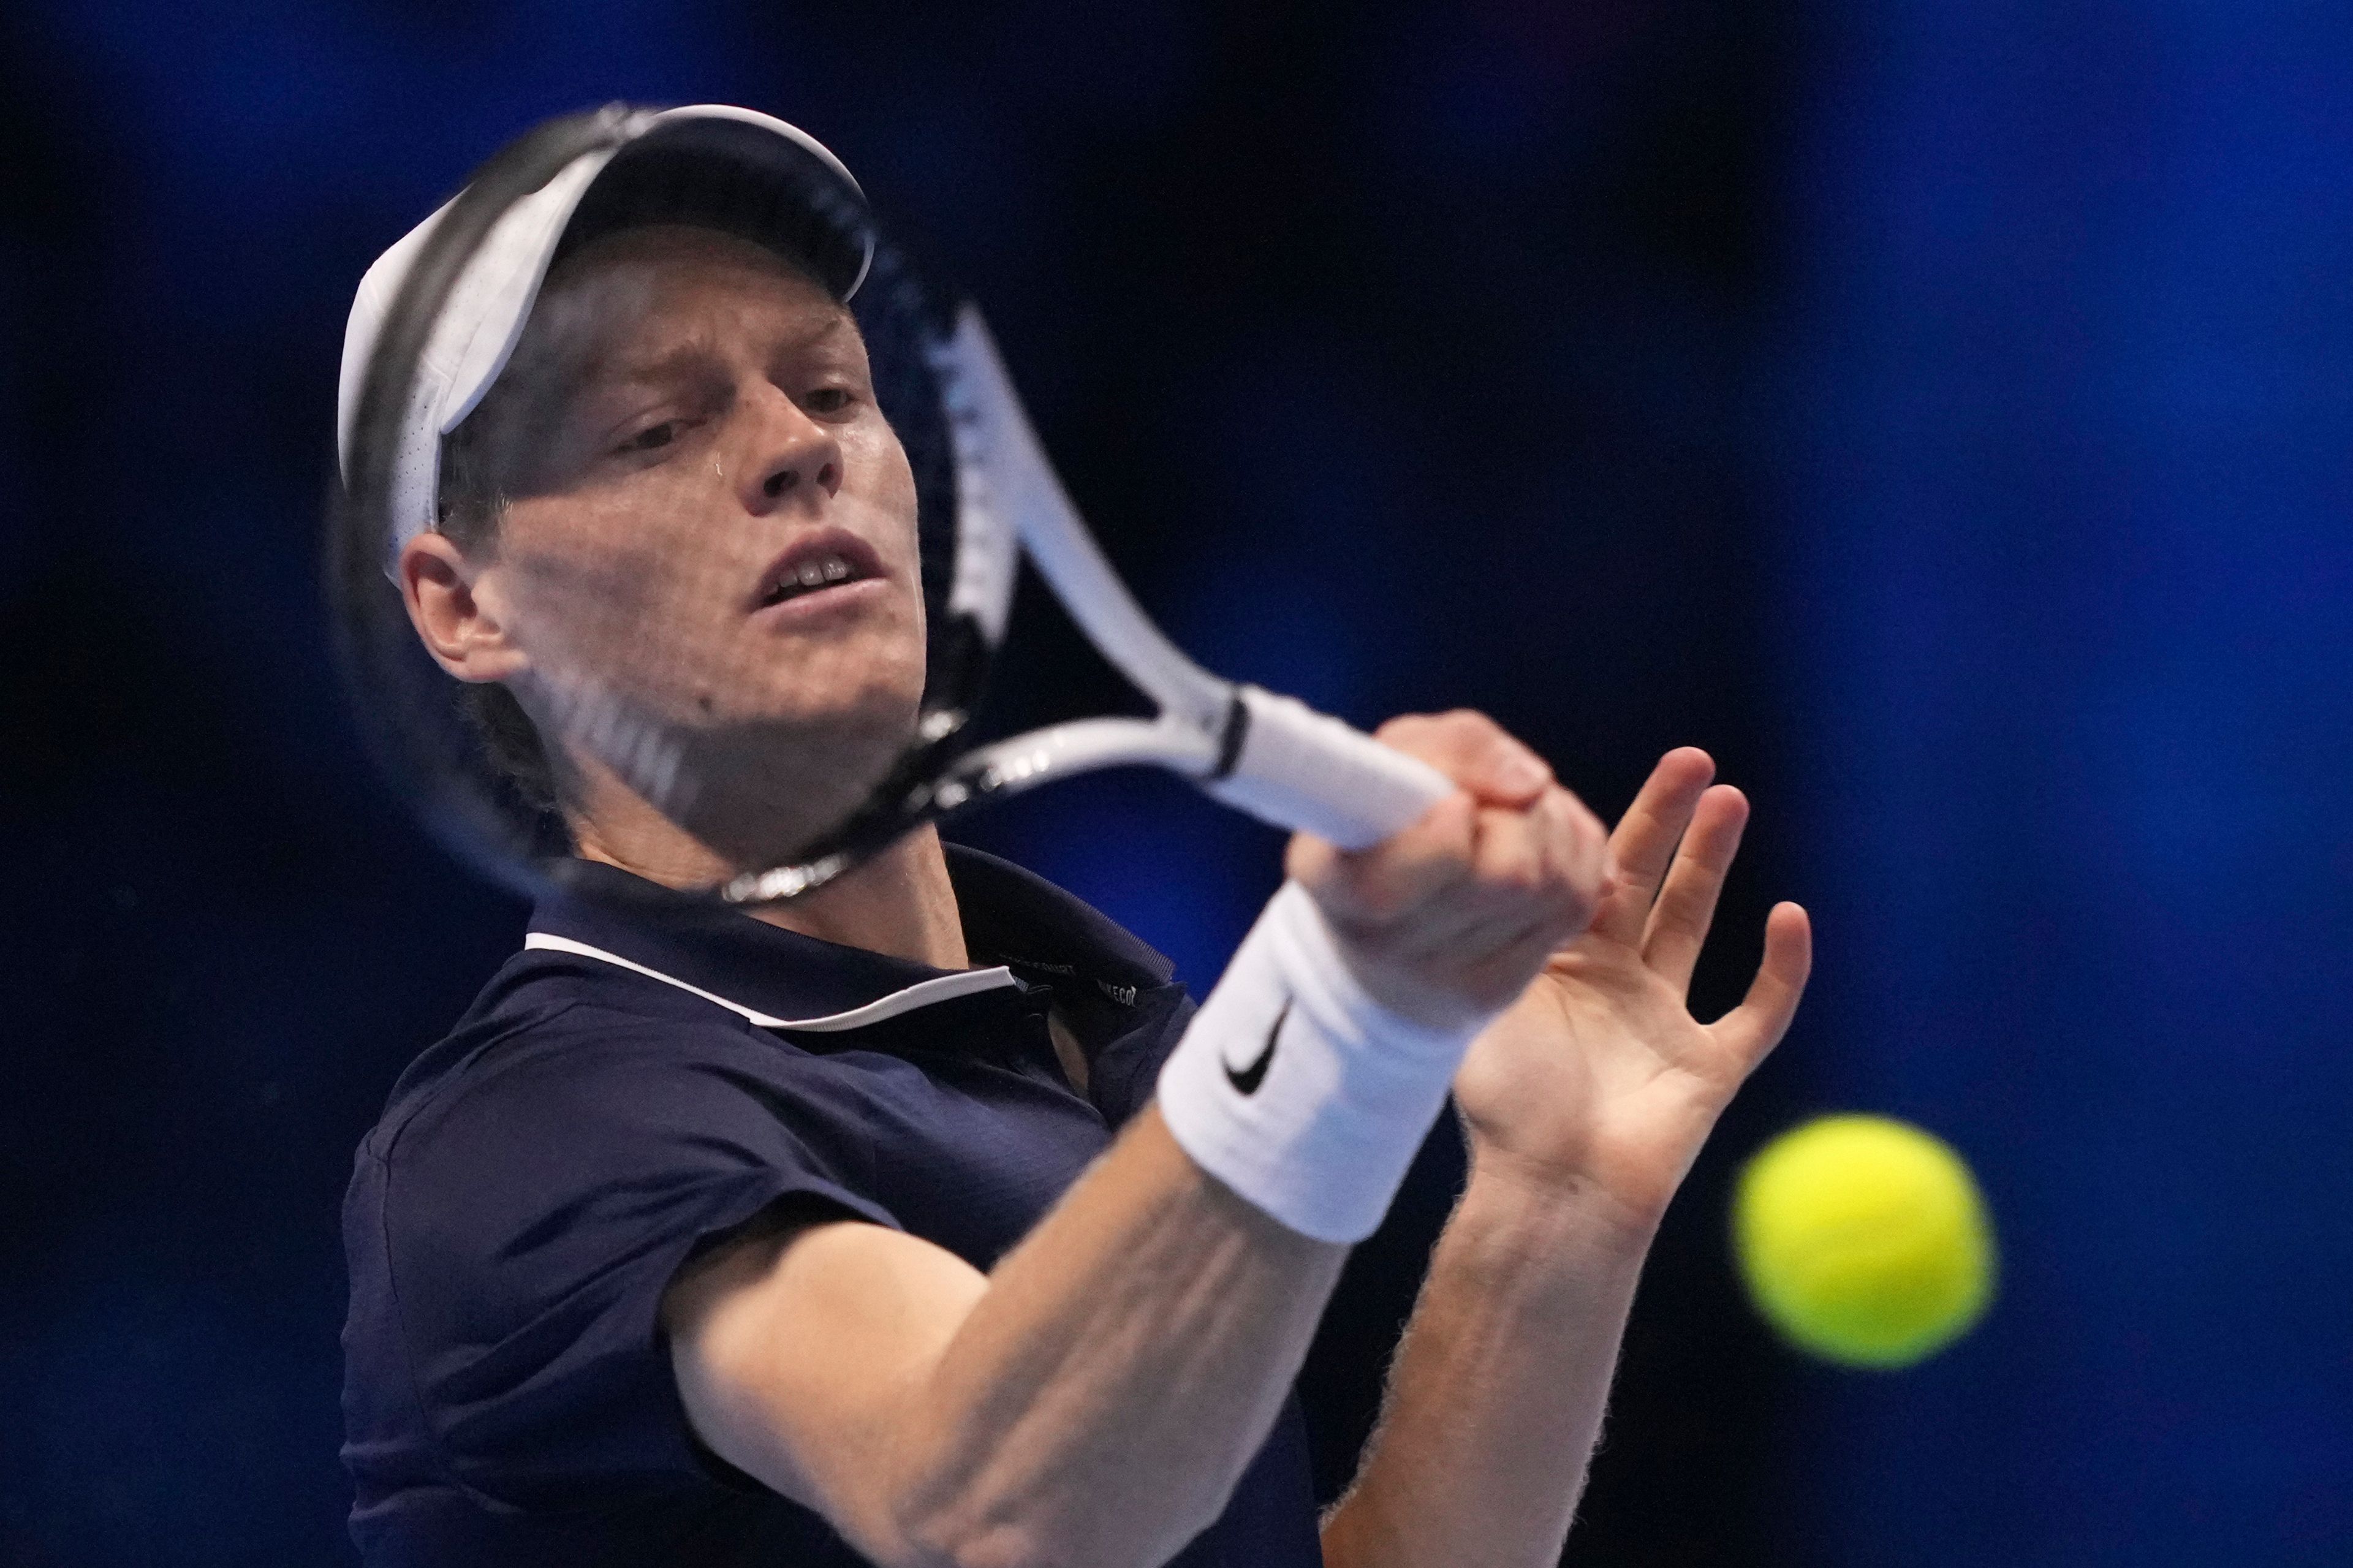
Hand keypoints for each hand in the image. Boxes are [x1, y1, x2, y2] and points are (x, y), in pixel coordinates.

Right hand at [1286, 711, 1612, 1031]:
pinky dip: (1573, 859)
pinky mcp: (1495, 990)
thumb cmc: (1390, 821)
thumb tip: (1530, 783)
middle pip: (1508, 872)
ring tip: (1511, 824)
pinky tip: (1538, 854)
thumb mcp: (1403, 756)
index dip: (1449, 837)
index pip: (1413, 873)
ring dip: (1550, 830)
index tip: (1457, 806)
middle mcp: (1385, 946)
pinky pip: (1576, 903)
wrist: (1385, 921)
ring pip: (1552, 883)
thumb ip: (1460, 746)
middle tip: (1488, 803)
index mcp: (1338, 881)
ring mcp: (1443, 979)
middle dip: (1519, 814)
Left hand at [1451, 747, 1811, 1229]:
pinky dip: (1779, 967)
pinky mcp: (1709, 1070)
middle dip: (1671, 822)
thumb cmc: (1506, 1107)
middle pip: (1650, 885)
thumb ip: (1497, 931)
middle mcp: (1613, 985)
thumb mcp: (1487, 999)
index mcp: (1557, 966)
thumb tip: (1485, 850)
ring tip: (1731, 800)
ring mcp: (1663, 1024)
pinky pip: (1756, 1011)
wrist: (1549, 1193)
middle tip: (1695, 763)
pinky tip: (1788, 914)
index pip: (1590, 875)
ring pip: (1698, 925)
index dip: (1610, 822)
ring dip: (1715, 865)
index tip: (1620, 776)